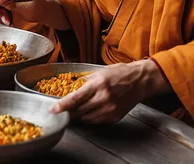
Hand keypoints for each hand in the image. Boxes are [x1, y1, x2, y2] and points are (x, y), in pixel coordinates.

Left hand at [50, 60, 171, 123]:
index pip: (75, 98)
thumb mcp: (100, 72)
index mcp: (98, 84)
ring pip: (86, 118)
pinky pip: (96, 121)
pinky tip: (89, 111)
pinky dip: (89, 117)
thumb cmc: (120, 73)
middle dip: (68, 111)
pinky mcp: (114, 117)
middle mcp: (104, 98)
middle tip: (62, 110)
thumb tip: (72, 89)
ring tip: (75, 110)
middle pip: (79, 110)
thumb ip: (86, 81)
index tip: (53, 109)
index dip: (62, 105)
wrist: (139, 81)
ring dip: (78, 115)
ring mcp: (110, 109)